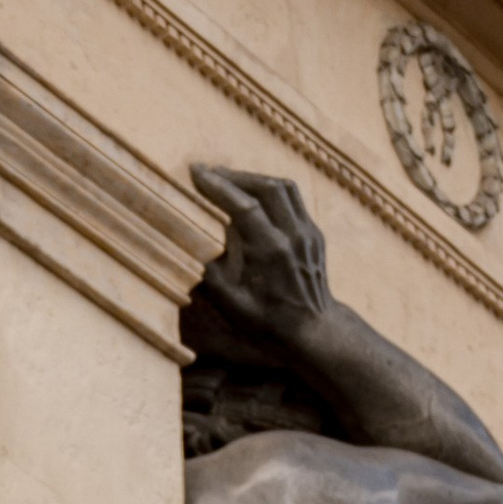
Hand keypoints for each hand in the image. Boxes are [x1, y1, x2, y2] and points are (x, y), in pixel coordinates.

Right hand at [190, 166, 332, 354]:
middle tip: (209, 174)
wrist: (314, 331)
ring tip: (229, 180)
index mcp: (272, 253)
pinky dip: (270, 190)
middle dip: (235, 176)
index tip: (196, 172)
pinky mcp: (313, 233)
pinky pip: (292, 199)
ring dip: (254, 179)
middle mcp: (294, 237)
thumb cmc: (269, 323)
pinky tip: (252, 196)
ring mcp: (308, 233)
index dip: (219, 186)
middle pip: (266, 187)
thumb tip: (189, 244)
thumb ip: (210, 273)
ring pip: (283, 188)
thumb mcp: (232, 306)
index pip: (244, 206)